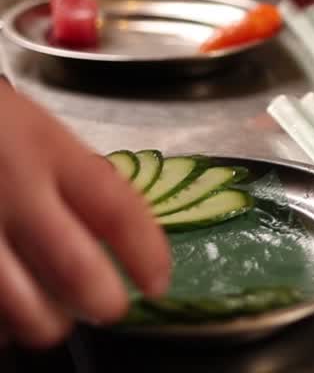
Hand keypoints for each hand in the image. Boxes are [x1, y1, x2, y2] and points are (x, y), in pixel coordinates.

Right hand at [0, 85, 168, 346]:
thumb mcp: (33, 132)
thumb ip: (72, 178)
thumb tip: (117, 235)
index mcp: (46, 149)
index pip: (117, 208)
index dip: (146, 254)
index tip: (158, 281)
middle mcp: (11, 187)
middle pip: (74, 267)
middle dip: (102, 301)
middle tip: (110, 307)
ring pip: (18, 303)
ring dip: (44, 321)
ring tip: (52, 318)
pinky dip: (1, 321)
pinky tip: (6, 312)